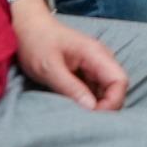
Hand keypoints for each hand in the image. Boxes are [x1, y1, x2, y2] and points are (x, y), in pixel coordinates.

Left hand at [11, 0, 128, 109]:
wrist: (26, 25)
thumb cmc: (36, 42)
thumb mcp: (49, 67)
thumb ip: (70, 87)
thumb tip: (91, 108)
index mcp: (96, 54)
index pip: (120, 81)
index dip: (112, 102)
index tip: (93, 117)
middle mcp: (100, 59)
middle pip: (115, 88)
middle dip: (105, 106)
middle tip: (83, 120)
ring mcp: (93, 65)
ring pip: (105, 91)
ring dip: (95, 105)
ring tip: (76, 116)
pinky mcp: (84, 71)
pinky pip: (93, 89)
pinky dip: (86, 101)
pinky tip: (73, 107)